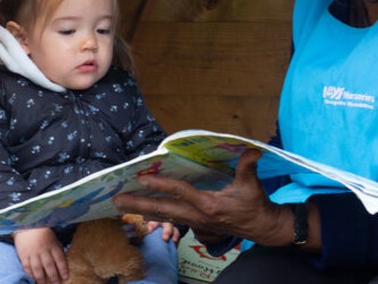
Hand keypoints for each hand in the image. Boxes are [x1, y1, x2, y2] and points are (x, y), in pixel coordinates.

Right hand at [12, 227, 67, 283]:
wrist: (27, 225)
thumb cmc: (43, 232)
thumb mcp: (54, 238)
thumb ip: (57, 249)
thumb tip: (62, 260)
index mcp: (52, 245)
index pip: (59, 259)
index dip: (63, 269)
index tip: (66, 277)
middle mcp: (43, 250)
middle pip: (49, 265)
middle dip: (53, 276)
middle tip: (56, 283)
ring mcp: (32, 253)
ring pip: (37, 268)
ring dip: (41, 278)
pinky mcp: (23, 254)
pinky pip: (26, 266)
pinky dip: (30, 273)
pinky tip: (33, 278)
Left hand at [113, 149, 291, 246]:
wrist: (260, 228)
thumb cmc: (254, 205)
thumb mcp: (252, 185)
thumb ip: (248, 166)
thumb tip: (251, 150)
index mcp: (209, 205)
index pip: (180, 193)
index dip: (161, 185)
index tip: (142, 178)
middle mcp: (197, 215)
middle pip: (163, 209)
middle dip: (139, 204)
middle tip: (116, 199)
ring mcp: (194, 222)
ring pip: (163, 216)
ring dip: (141, 210)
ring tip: (120, 204)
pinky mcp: (195, 224)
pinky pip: (170, 218)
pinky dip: (153, 213)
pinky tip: (141, 209)